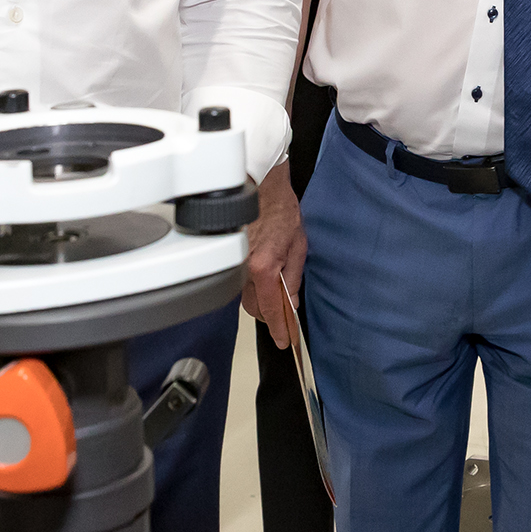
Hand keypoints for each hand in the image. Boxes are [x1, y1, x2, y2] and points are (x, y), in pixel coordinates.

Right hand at [241, 161, 306, 349]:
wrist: (262, 190)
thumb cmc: (282, 212)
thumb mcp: (299, 248)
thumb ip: (294, 279)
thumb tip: (292, 302)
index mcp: (264, 267)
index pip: (271, 309)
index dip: (279, 329)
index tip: (285, 341)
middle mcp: (246, 269)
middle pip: (255, 309)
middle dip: (270, 317)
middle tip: (285, 318)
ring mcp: (236, 265)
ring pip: (246, 298)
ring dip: (261, 303)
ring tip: (278, 297)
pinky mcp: (232, 259)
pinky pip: (241, 284)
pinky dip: (253, 289)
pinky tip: (265, 283)